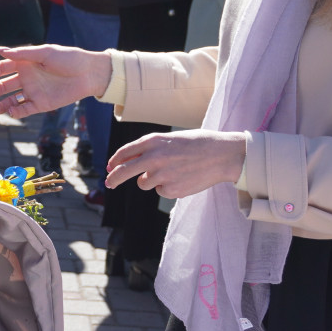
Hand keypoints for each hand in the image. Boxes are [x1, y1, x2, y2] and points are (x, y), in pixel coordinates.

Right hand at [0, 45, 111, 118]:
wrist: (90, 74)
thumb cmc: (69, 58)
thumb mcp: (45, 53)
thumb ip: (22, 54)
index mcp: (25, 63)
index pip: (2, 68)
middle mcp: (27, 77)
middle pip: (3, 85)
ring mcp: (33, 91)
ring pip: (11, 100)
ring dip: (1, 104)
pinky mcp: (42, 104)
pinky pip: (25, 109)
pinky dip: (16, 112)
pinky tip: (10, 111)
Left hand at [105, 129, 247, 198]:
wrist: (222, 155)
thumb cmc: (197, 144)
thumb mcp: (171, 139)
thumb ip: (150, 149)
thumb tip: (126, 162)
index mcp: (153, 141)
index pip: (124, 152)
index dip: (114, 161)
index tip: (109, 167)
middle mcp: (154, 157)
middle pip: (123, 171)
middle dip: (113, 179)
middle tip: (109, 183)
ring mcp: (161, 175)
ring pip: (143, 183)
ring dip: (151, 180)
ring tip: (173, 171)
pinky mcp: (171, 190)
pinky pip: (160, 191)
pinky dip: (167, 187)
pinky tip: (183, 178)